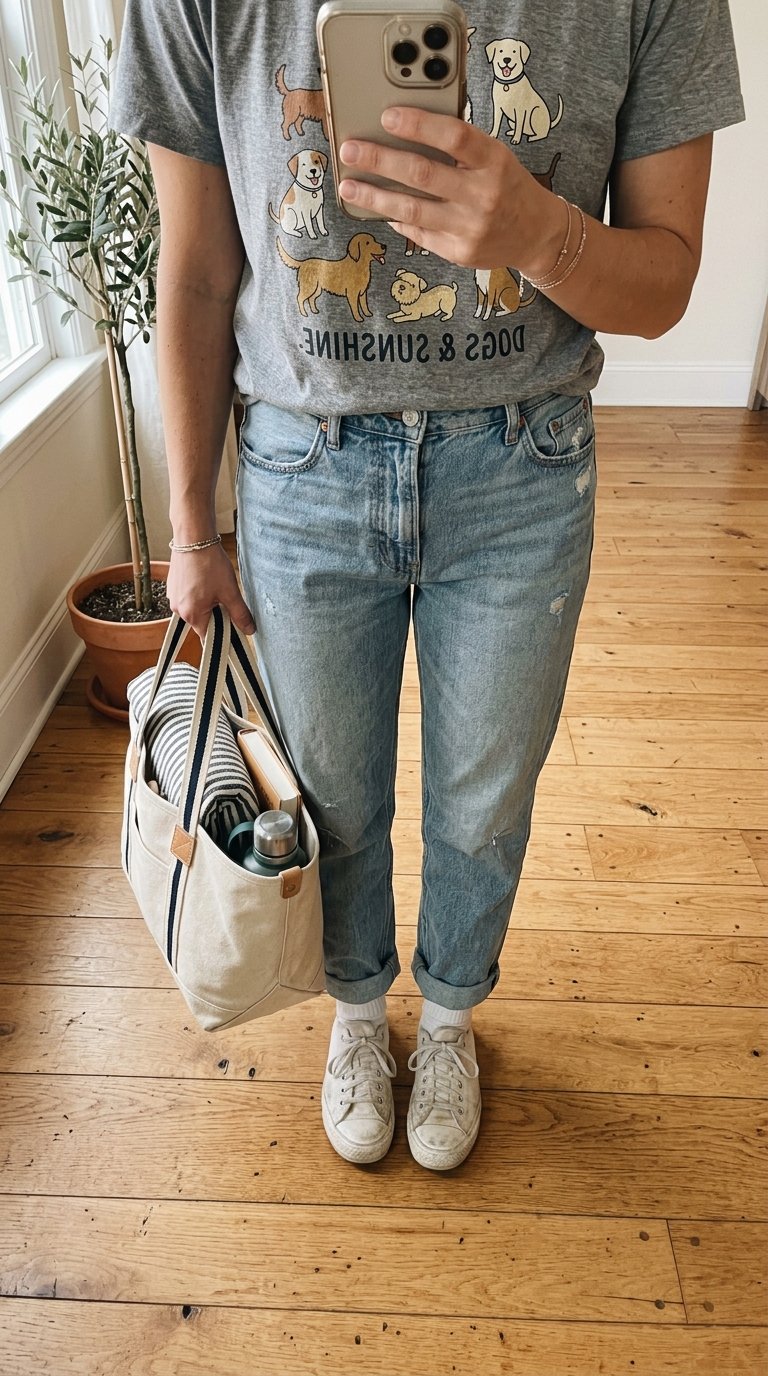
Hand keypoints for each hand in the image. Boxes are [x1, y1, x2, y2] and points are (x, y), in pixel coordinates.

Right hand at [166, 542, 256, 644]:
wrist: (193, 538)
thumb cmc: (210, 564)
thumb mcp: (230, 591)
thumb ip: (240, 614)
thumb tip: (249, 631)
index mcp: (192, 614)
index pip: (207, 637)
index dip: (221, 634)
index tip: (231, 629)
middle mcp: (178, 610)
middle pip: (201, 622)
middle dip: (215, 615)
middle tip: (225, 598)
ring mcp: (173, 597)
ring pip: (194, 609)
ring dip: (206, 603)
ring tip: (214, 585)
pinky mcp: (172, 586)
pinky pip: (187, 597)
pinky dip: (197, 593)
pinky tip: (204, 579)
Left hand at [338, 106, 562, 272]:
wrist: (537, 234)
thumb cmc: (508, 186)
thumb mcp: (494, 157)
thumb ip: (460, 147)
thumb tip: (406, 134)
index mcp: (494, 161)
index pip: (453, 137)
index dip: (418, 125)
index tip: (387, 116)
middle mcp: (482, 195)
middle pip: (423, 174)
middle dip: (380, 160)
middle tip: (350, 150)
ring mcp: (470, 227)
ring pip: (412, 209)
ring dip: (375, 196)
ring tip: (349, 186)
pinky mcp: (460, 252)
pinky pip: (419, 234)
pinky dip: (396, 220)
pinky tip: (380, 209)